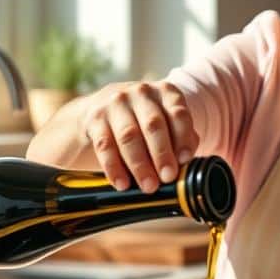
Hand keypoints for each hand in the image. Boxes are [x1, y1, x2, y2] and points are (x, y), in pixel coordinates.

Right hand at [78, 80, 198, 190]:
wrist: (101, 109)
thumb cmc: (144, 121)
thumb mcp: (167, 122)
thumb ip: (182, 138)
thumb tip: (184, 160)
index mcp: (165, 92)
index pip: (178, 113)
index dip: (183, 137)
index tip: (184, 159)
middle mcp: (140, 93)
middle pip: (153, 124)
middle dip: (162, 154)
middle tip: (167, 178)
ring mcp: (115, 103)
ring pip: (129, 136)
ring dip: (140, 164)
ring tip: (148, 186)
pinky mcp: (95, 118)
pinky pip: (104, 145)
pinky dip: (114, 167)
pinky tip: (122, 183)